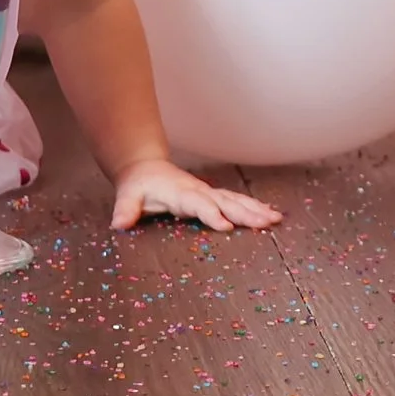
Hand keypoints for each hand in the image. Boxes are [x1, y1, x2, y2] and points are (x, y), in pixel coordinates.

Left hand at [109, 158, 282, 231]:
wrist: (145, 169)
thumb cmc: (138, 186)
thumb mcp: (127, 196)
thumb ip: (124, 210)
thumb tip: (118, 224)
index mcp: (180, 193)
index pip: (198, 204)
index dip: (212, 214)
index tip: (227, 226)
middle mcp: (198, 191)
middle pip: (225, 201)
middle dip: (246, 212)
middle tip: (266, 222)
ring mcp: (208, 192)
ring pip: (235, 200)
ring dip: (256, 209)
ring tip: (276, 219)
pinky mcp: (213, 196)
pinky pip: (236, 201)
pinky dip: (254, 207)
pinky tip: (271, 215)